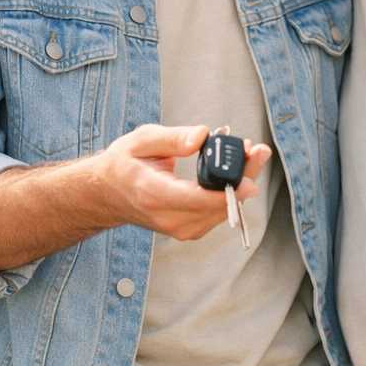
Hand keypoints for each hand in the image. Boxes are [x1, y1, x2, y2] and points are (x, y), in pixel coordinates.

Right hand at [86, 124, 271, 240]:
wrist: (108, 193)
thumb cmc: (124, 163)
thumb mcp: (142, 140)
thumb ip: (173, 138)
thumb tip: (203, 136)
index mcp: (152, 194)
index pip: (195, 200)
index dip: (226, 193)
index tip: (250, 181)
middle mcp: (167, 218)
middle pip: (216, 205)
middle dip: (242, 177)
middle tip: (258, 151)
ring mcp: (179, 228)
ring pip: (222, 211)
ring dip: (240, 183)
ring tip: (250, 154)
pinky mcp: (189, 230)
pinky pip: (218, 213)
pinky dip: (231, 193)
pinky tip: (238, 171)